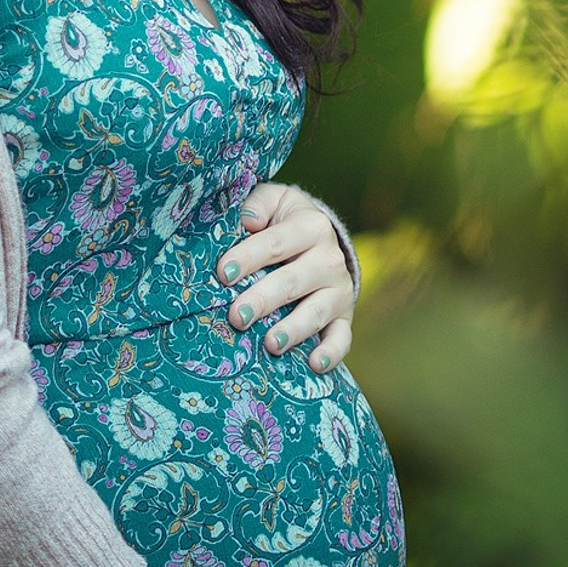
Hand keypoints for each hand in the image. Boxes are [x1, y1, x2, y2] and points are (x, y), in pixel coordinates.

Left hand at [216, 181, 357, 367]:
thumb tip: (247, 220)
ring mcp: (339, 290)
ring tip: (271, 344)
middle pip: (293, 281)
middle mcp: (329, 258)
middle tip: (236, 315)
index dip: (248, 257)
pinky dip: (331, 353)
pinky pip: (342, 338)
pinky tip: (314, 365)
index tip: (222, 273)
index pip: (275, 243)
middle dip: (263, 300)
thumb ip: (257, 205)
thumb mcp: (272, 201)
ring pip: (317, 311)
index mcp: (310, 226)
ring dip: (294, 329)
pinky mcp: (344, 316)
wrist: (320, 237)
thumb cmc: (282, 221)